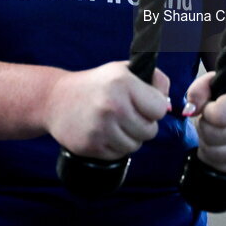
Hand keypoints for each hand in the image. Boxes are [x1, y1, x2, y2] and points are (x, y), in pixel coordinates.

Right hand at [45, 61, 169, 160]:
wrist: (56, 99)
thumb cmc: (96, 85)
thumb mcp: (123, 71)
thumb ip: (153, 80)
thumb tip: (170, 105)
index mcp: (123, 82)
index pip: (160, 109)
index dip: (154, 108)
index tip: (142, 104)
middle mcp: (112, 105)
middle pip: (150, 131)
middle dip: (142, 125)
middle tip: (126, 115)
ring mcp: (101, 127)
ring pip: (136, 145)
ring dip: (130, 138)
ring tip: (115, 124)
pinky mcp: (91, 145)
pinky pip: (119, 154)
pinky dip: (116, 147)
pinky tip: (104, 133)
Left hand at [185, 72, 225, 172]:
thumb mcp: (219, 84)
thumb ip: (200, 89)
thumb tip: (189, 110)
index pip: (218, 115)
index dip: (206, 110)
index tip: (211, 106)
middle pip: (211, 134)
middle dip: (204, 126)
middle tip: (211, 120)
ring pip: (211, 152)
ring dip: (205, 141)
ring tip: (215, 130)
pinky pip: (216, 165)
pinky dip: (211, 155)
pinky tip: (220, 144)